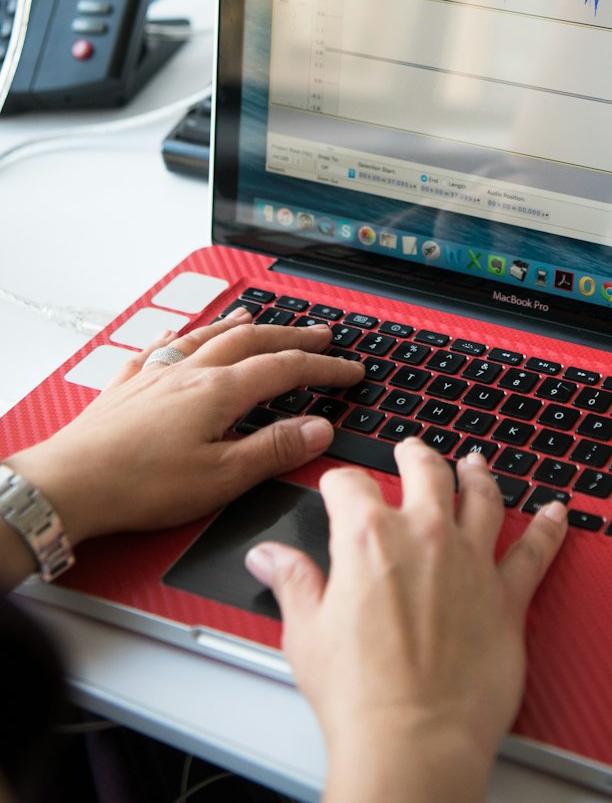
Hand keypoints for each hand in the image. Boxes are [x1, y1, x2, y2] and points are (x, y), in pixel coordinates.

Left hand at [5, 310, 363, 552]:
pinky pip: (158, 349)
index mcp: (219, 392)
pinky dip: (178, 337)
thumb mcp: (221, 478)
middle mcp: (189, 373)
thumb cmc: (140, 486)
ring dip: (238, 325)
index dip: (325, 367)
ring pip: (205, 336)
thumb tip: (318, 428)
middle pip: (250, 340)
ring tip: (257, 317)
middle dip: (291, 334)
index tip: (351, 369)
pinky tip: (177, 335)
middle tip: (320, 333)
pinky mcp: (125, 388)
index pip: (286, 369)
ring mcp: (155, 376)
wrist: (69, 484)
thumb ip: (273, 449)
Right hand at [246, 439, 567, 802]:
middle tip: (410, 451)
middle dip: (415, 455)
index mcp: (369, 537)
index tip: (336, 488)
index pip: (350, 486)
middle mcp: (425, 535)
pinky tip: (557, 513)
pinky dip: (549, 528)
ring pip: (482, 497)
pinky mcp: (508, 595)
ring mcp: (472, 561)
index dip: (338, 484)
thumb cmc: (359, 696)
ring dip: (477, 474)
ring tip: (475, 463)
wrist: (415, 740)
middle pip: (426, 471)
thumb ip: (293, 582)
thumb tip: (269, 557)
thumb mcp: (306, 634)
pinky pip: (536, 550)